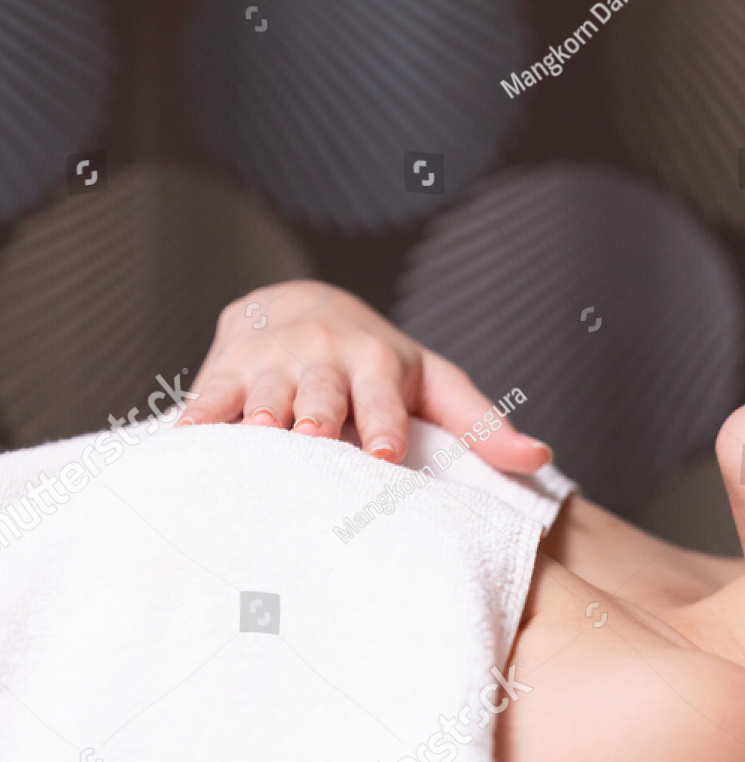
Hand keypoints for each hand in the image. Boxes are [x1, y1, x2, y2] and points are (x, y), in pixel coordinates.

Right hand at [178, 280, 551, 473]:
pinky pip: (207, 397)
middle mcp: (324, 359)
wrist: (301, 304)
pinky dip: (197, 416)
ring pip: (263, 393)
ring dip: (257, 413)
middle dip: (319, 414)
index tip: (387, 455)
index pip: (384, 398)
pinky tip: (185, 441)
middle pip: (321, 394)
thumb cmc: (382, 365)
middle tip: (317, 439)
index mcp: (378, 363)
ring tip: (254, 434)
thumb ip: (485, 425)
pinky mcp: (224, 372)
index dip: (385, 425)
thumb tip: (542, 457)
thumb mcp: (436, 384)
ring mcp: (271, 364)